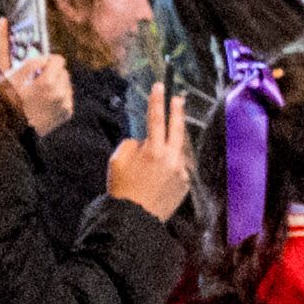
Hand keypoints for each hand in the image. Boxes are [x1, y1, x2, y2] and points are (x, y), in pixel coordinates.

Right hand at [1, 52, 72, 134]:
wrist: (15, 131)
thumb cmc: (9, 103)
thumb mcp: (12, 80)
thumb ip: (30, 65)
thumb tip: (44, 57)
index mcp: (47, 83)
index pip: (59, 60)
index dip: (50, 60)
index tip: (43, 63)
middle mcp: (60, 93)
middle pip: (63, 72)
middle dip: (52, 72)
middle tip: (38, 78)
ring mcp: (65, 104)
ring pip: (66, 85)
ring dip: (56, 84)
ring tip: (40, 92)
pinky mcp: (67, 114)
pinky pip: (66, 98)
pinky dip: (58, 97)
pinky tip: (45, 102)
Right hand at [104, 84, 193, 221]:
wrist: (135, 217)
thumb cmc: (121, 187)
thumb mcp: (117, 161)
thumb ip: (132, 145)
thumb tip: (144, 142)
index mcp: (153, 151)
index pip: (156, 120)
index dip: (157, 101)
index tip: (159, 86)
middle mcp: (171, 158)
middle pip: (177, 129)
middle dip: (177, 112)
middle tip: (179, 98)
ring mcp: (181, 171)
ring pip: (178, 149)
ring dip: (172, 143)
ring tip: (161, 145)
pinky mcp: (186, 183)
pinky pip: (179, 166)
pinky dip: (171, 163)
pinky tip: (161, 170)